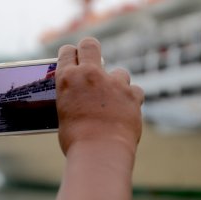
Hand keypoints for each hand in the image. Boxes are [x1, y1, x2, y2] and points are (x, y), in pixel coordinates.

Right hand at [55, 37, 143, 156]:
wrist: (100, 153)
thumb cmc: (77, 141)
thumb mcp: (65, 115)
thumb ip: (73, 99)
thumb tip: (80, 98)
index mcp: (68, 79)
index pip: (67, 52)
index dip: (71, 54)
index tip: (74, 57)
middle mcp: (91, 75)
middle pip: (90, 45)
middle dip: (90, 49)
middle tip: (93, 62)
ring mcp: (114, 83)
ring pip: (119, 72)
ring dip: (116, 82)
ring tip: (113, 100)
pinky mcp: (132, 95)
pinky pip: (134, 90)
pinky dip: (131, 98)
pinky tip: (126, 110)